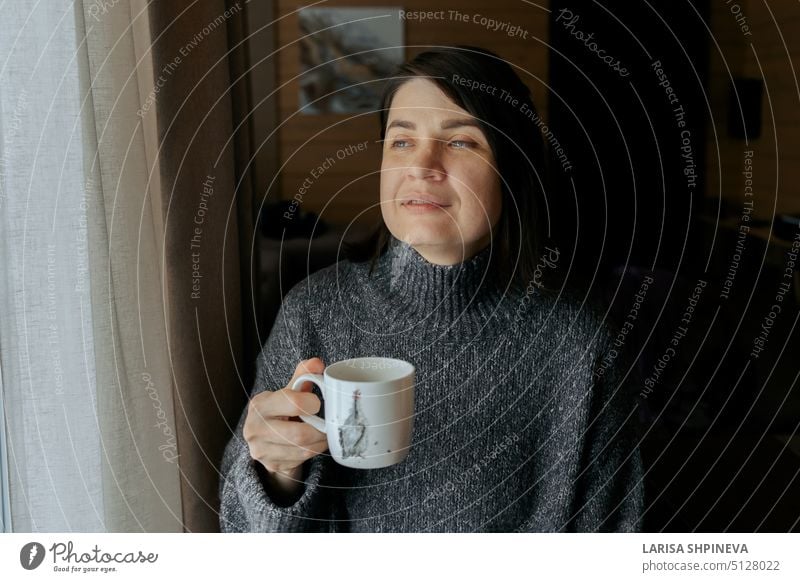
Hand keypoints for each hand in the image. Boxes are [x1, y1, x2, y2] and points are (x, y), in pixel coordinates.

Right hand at [243, 358, 328, 499]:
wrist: (264, 439)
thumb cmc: (279, 410)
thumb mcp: (287, 391)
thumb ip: (302, 376)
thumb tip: (317, 363)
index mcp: (260, 404)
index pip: (290, 401)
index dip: (311, 403)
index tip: (318, 403)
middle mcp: (255, 428)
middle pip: (299, 433)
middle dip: (320, 430)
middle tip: (330, 425)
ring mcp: (261, 450)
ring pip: (302, 450)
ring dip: (320, 443)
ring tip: (326, 434)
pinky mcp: (271, 465)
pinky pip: (301, 461)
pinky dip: (314, 452)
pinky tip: (316, 444)